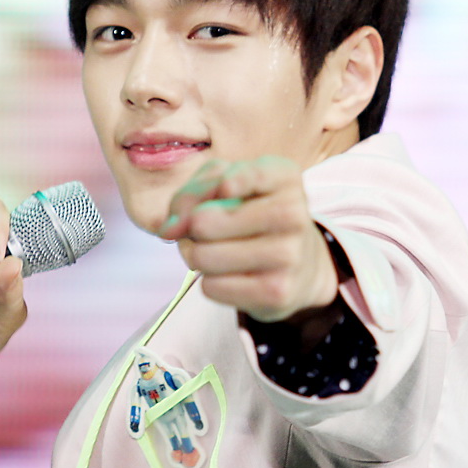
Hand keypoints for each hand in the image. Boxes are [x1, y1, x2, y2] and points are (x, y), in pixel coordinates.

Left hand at [158, 157, 337, 323]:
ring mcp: (289, 255)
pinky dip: (211, 282)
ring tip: (217, 253)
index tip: (226, 189)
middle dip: (191, 230)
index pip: (246, 175)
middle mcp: (294, 213)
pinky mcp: (278, 291)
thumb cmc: (250, 216)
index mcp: (283, 177)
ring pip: (204, 258)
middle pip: (203, 222)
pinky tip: (233, 275)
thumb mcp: (222, 188)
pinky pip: (212, 287)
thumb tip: (169, 229)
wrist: (299, 266)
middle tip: (204, 232)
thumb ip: (190, 196)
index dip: (227, 183)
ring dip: (197, 258)